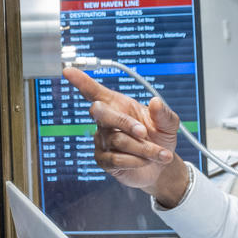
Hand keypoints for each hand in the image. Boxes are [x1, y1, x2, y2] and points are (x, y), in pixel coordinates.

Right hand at [63, 67, 188, 205]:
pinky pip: (116, 159)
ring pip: (118, 140)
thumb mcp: (169, 124)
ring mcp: (102, 140)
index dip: (81, 81)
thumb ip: (164, 113)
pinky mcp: (102, 160)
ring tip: (159, 153)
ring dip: (143, 148)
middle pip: (100, 112)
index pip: (95, 91)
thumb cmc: (160, 139)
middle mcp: (106, 121)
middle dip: (123, 122)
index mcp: (119, 105)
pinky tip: (145, 161)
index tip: (68, 71)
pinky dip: (136, 161)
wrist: (161, 167)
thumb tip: (155, 102)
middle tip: (144, 132)